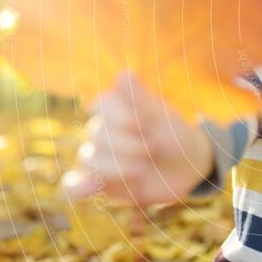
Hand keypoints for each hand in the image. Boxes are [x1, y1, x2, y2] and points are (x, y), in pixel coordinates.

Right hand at [62, 70, 214, 205]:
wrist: (187, 169)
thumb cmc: (175, 136)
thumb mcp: (162, 118)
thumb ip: (140, 99)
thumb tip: (123, 74)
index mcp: (114, 108)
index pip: (100, 106)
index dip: (121, 117)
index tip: (145, 123)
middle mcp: (102, 130)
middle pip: (97, 135)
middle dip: (128, 145)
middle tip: (153, 148)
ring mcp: (98, 157)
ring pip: (88, 159)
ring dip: (117, 166)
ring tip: (142, 169)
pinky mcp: (99, 184)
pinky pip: (74, 186)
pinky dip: (76, 187)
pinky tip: (87, 188)